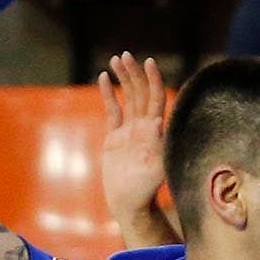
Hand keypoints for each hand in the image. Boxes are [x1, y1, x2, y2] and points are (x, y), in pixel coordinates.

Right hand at [99, 52, 168, 221]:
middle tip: (125, 55)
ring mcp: (129, 131)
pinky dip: (109, 94)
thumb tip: (156, 122)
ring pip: (128, 98)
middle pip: (140, 93)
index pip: (155, 98)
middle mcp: (144, 127)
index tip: (148, 61)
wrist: (129, 204)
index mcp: (155, 131)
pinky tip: (104, 78)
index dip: (152, 79)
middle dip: (133, 73)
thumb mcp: (153, 169)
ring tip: (115, 59)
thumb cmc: (145, 190)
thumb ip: (156, 146)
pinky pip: (113, 111)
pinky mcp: (115, 137)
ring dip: (123, 78)